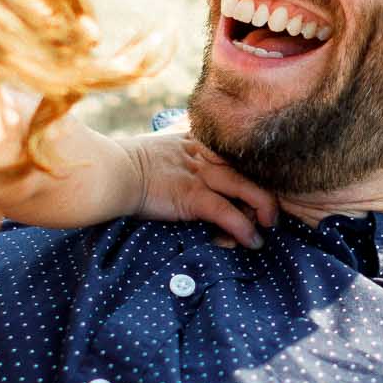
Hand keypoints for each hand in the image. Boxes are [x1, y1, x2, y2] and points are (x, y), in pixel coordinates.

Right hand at [118, 131, 276, 248]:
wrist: (110, 173)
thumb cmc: (127, 166)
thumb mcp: (162, 149)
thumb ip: (182, 152)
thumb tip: (189, 167)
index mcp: (198, 140)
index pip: (237, 151)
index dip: (254, 168)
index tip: (262, 182)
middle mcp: (204, 155)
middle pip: (249, 168)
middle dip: (266, 188)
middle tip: (272, 208)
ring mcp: (199, 175)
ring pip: (246, 188)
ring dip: (264, 209)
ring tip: (269, 226)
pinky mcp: (192, 196)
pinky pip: (227, 213)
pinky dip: (243, 229)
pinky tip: (252, 242)